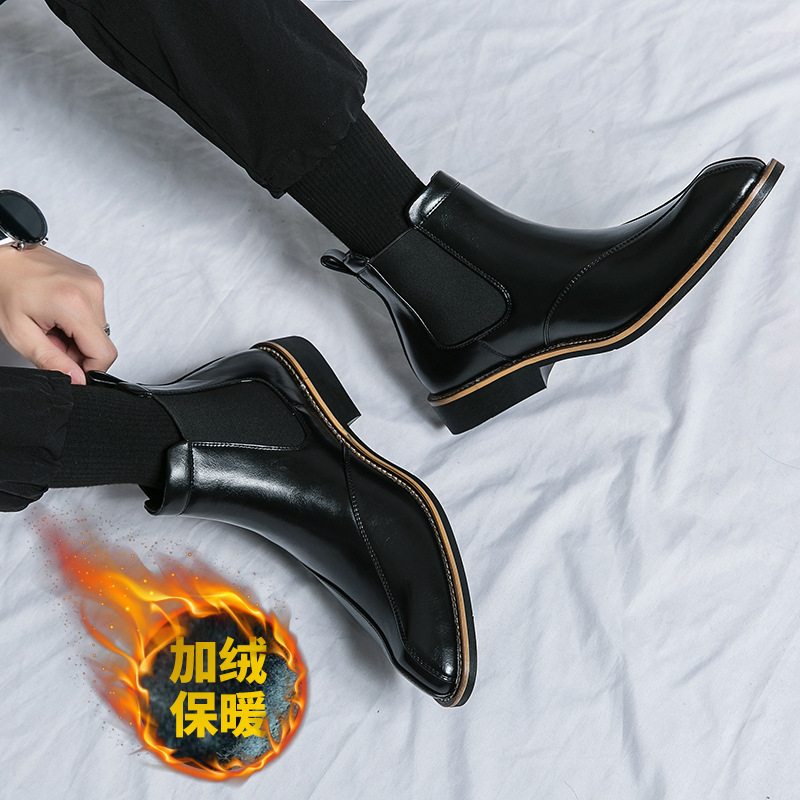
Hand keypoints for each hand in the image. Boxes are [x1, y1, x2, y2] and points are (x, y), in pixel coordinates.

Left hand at [0, 245, 116, 383]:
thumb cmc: (2, 288)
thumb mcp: (19, 334)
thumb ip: (52, 361)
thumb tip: (78, 379)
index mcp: (74, 304)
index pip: (104, 353)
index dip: (89, 369)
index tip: (69, 367)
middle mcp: (90, 290)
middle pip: (102, 342)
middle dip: (79, 350)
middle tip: (50, 340)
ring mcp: (93, 282)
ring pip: (100, 328)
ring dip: (78, 335)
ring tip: (51, 324)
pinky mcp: (93, 279)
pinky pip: (96, 312)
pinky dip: (79, 319)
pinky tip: (58, 313)